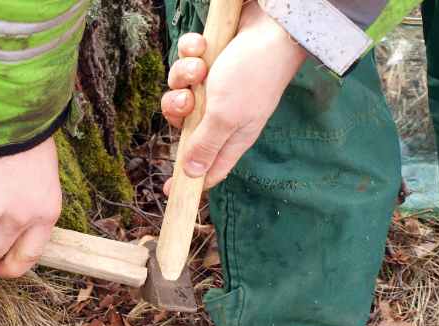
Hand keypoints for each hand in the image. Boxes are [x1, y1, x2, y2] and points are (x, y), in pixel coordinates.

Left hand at [160, 2, 306, 190]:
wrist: (271, 24)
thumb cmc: (253, 73)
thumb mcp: (225, 117)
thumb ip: (206, 145)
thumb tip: (193, 175)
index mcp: (231, 136)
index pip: (208, 168)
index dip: (188, 179)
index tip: (167, 189)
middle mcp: (222, 114)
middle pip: (183, 125)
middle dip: (177, 111)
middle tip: (187, 100)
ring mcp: (215, 86)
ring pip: (180, 90)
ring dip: (183, 76)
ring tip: (199, 67)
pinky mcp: (211, 59)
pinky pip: (186, 62)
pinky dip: (191, 53)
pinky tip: (203, 48)